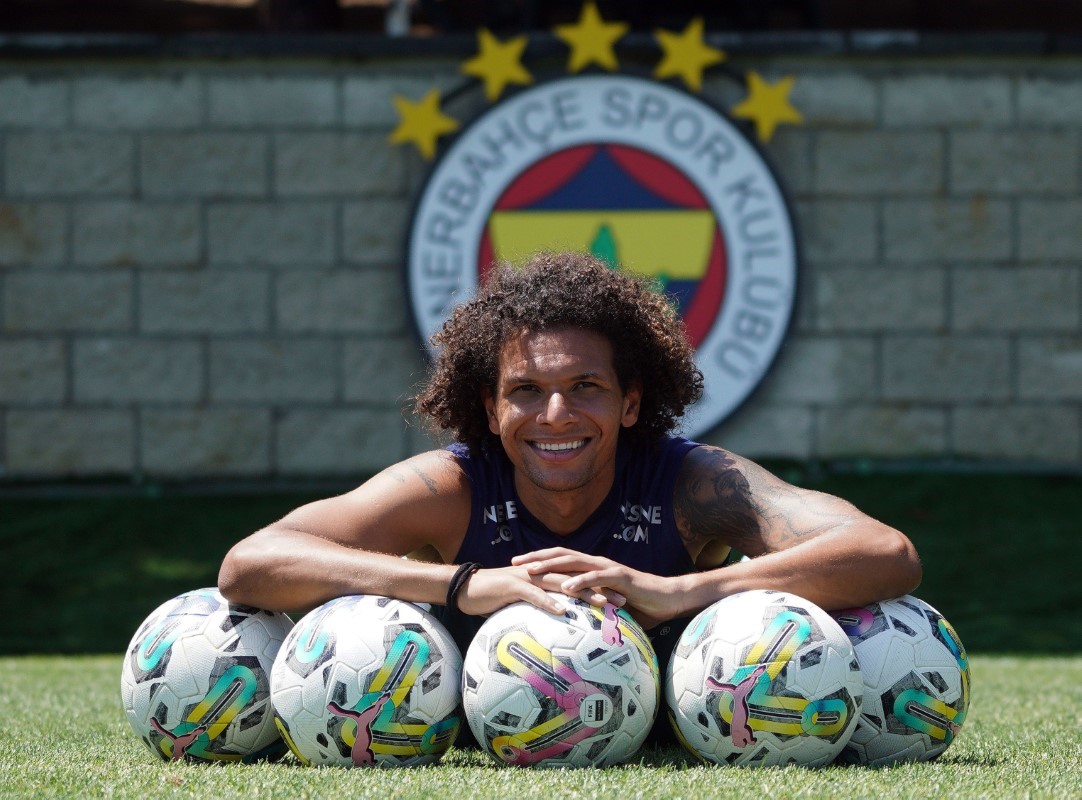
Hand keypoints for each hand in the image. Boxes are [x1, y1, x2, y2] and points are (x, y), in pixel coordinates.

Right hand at [454, 564, 624, 617]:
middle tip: (623, 601)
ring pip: (562, 583)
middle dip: (601, 588)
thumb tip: (556, 625)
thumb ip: (540, 609)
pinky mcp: (514, 586)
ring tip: (603, 604)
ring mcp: (529, 578)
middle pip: (577, 579)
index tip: (620, 599)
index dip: (600, 588)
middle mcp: (541, 573)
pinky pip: (534, 594)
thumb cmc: (494, 598)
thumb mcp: (521, 604)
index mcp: (545, 576)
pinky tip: (563, 611)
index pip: (578, 580)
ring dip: (583, 593)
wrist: (467, 588)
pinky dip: (549, 602)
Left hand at [511, 547, 678, 627]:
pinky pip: (596, 577)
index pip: (560, 560)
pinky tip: (564, 586)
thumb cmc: (640, 605)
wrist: (668, 599)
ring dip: (551, 565)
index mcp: (593, 568)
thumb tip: (575, 624)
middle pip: (561, 555)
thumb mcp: (608, 607)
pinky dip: (579, 580)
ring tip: (531, 571)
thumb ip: (592, 609)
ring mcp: (608, 568)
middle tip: (514, 562)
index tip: (517, 565)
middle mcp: (597, 563)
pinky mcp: (620, 577)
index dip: (539, 560)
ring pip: (574, 562)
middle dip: (536, 557)